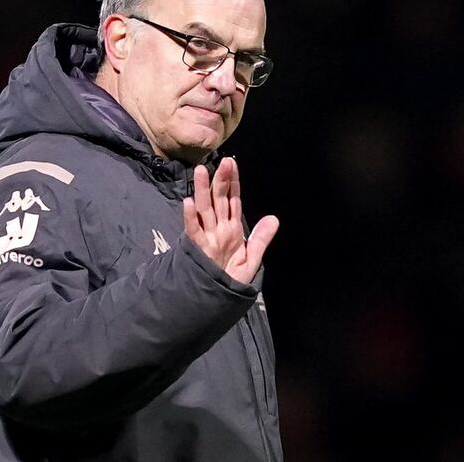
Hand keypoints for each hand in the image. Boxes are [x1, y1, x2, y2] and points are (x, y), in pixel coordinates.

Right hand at [183, 157, 278, 284]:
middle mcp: (219, 229)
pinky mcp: (198, 249)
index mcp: (232, 230)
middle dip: (221, 180)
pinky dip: (190, 218)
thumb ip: (261, 239)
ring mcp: (208, 238)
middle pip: (219, 200)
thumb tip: (274, 218)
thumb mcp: (252, 260)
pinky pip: (194, 231)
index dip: (234, 183)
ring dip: (202, 190)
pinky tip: (189, 203)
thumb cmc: (231, 281)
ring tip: (201, 171)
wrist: (217, 301)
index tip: (233, 164)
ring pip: (205, 209)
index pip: (233, 201)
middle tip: (223, 161)